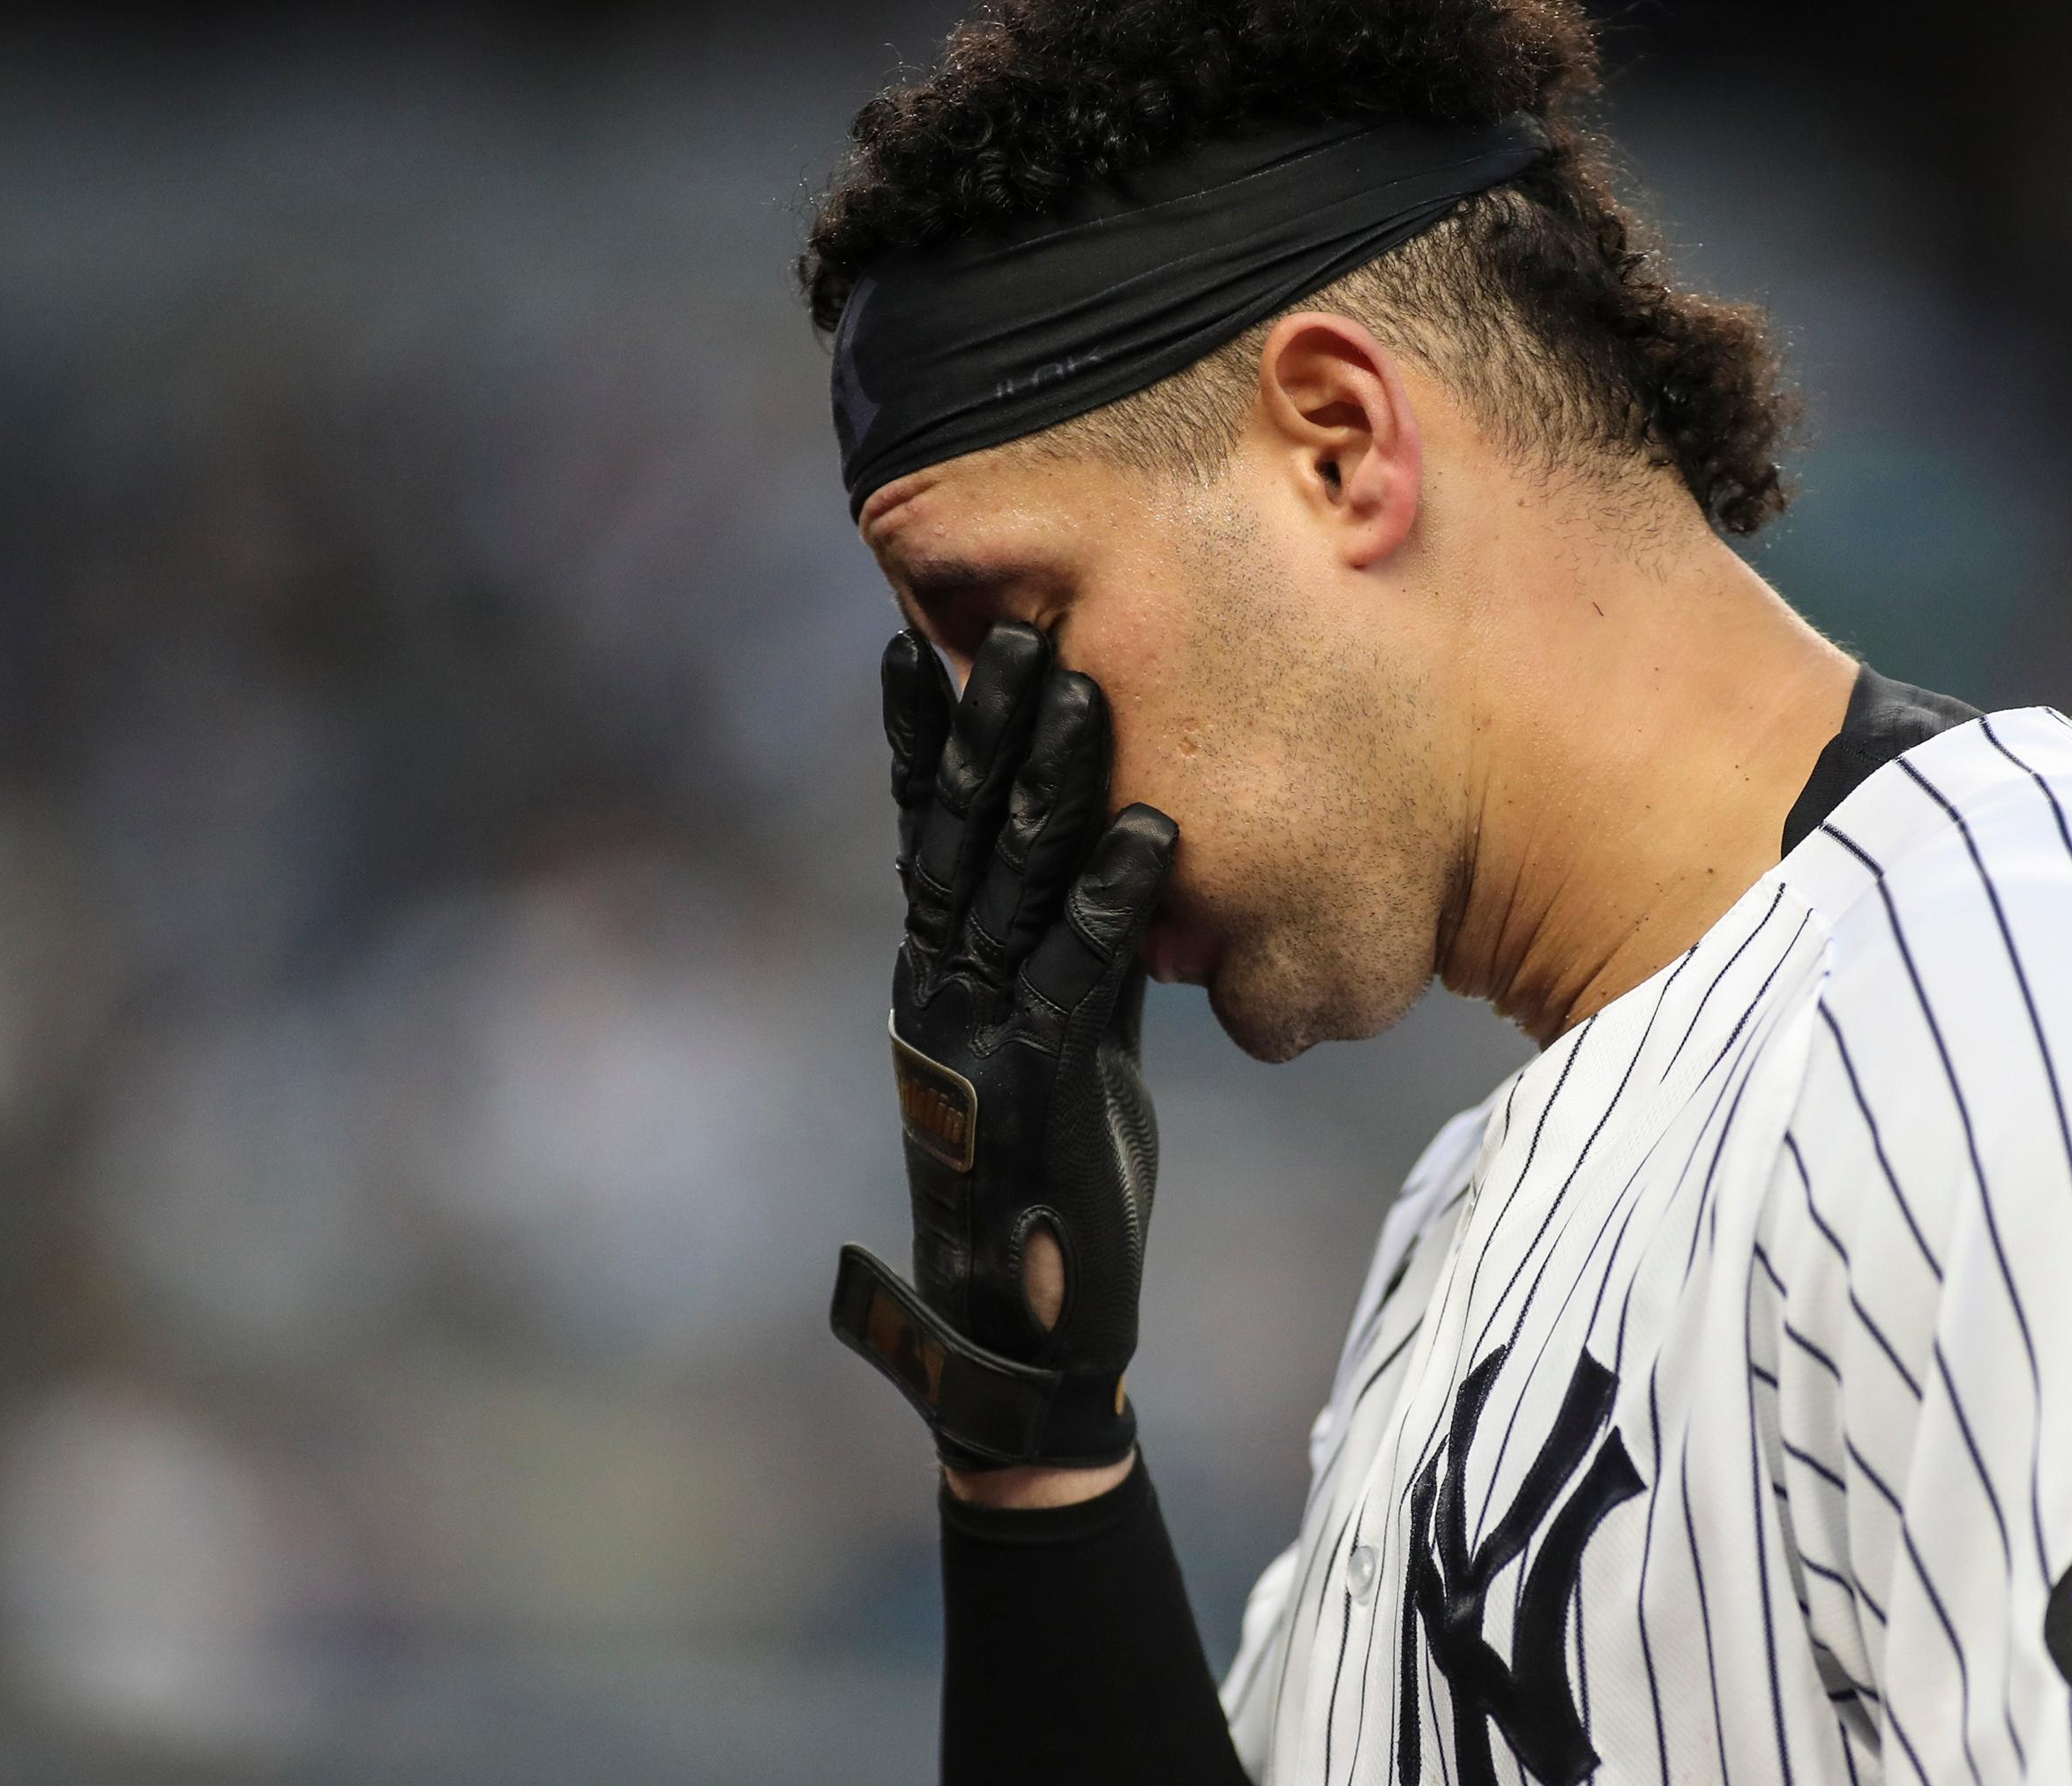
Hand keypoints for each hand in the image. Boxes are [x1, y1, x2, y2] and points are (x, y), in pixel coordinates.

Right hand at [830, 621, 1177, 1471]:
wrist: (1029, 1333)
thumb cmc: (1051, 1180)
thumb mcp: (1060, 1041)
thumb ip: (1068, 956)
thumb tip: (1110, 864)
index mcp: (938, 973)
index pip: (924, 832)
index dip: (922, 738)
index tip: (921, 639)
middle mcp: (941, 987)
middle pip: (957, 831)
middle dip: (985, 724)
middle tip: (1015, 623)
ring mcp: (979, 1032)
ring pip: (1006, 883)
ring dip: (1042, 781)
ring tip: (1074, 685)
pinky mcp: (1040, 1082)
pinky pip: (1078, 973)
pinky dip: (1115, 897)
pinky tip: (1150, 828)